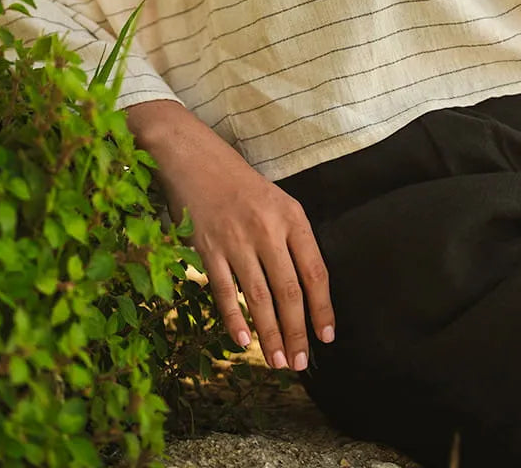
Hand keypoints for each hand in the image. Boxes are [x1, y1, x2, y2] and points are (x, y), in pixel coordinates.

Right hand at [136, 108, 335, 371]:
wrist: (194, 157)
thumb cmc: (239, 183)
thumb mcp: (277, 201)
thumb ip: (292, 238)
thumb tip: (307, 288)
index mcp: (291, 216)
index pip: (315, 271)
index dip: (322, 307)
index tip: (326, 336)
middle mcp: (267, 229)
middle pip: (289, 291)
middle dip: (297, 332)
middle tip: (301, 363)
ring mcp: (236, 239)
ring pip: (259, 297)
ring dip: (270, 334)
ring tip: (278, 362)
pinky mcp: (207, 247)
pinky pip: (225, 290)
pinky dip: (234, 318)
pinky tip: (243, 341)